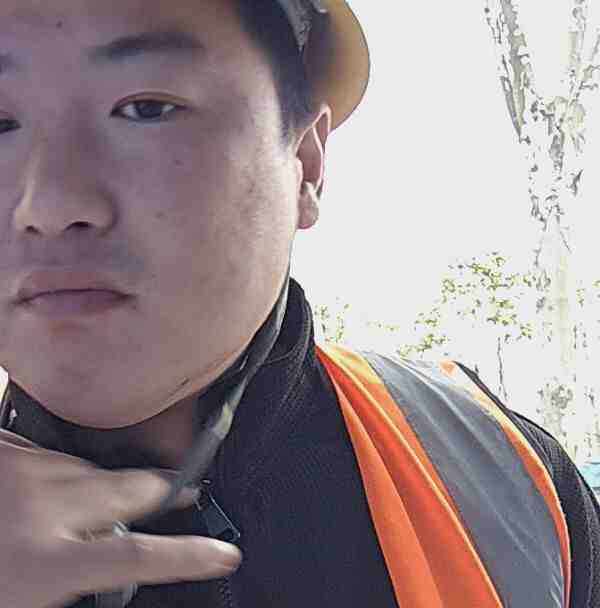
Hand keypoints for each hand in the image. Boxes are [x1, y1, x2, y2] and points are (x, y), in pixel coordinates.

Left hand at [0, 428, 241, 607]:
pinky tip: (56, 487)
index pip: (139, 557)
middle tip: (187, 491)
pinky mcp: (10, 449)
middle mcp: (44, 507)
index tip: (223, 551)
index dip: (190, 555)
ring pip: (96, 471)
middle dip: (166, 490)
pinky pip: (58, 457)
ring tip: (106, 500)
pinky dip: (69, 472)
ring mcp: (26, 470)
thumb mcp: (28, 594)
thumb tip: (116, 553)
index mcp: (46, 561)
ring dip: (111, 485)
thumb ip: (77, 574)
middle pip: (132, 490)